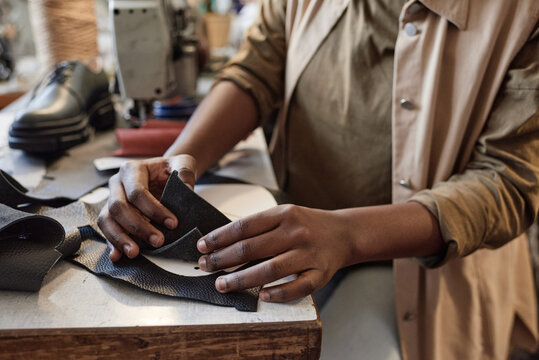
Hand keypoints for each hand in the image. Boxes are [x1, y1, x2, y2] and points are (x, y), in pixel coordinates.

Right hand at [98, 155, 196, 260]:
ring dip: (120, 238)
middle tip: (158, 241)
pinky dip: (112, 243)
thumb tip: (187, 191)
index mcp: (132, 169)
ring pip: (107, 219)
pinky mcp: (112, 214)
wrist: (164, 173)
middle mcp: (117, 183)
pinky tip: (117, 255)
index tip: (172, 223)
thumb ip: (185, 174)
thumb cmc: (171, 169)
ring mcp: (111, 199)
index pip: (137, 192)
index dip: (154, 210)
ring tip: (134, 252)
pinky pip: (107, 228)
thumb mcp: (183, 164)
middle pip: (119, 207)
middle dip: (139, 227)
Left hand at [196, 204, 353, 302]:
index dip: (220, 237)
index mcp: (284, 214)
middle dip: (222, 259)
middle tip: (205, 266)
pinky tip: (261, 296)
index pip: (244, 226)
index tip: (202, 246)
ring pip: (270, 270)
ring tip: (222, 284)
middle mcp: (295, 232)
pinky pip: (296, 288)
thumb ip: (259, 226)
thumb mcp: (285, 215)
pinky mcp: (320, 274)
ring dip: (241, 279)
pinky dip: (277, 293)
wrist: (344, 232)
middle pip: (251, 248)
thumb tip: (222, 242)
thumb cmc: (307, 225)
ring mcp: (308, 254)